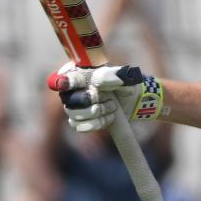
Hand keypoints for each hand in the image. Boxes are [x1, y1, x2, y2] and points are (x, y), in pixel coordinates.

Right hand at [50, 61, 164, 131]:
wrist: (134, 106)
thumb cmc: (125, 86)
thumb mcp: (123, 77)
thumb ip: (114, 76)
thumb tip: (106, 80)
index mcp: (78, 74)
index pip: (66, 78)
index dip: (67, 82)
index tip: (72, 83)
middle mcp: (71, 90)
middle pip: (69, 98)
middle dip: (90, 98)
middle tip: (107, 96)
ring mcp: (73, 108)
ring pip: (73, 113)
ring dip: (97, 110)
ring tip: (113, 106)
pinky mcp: (79, 123)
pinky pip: (80, 126)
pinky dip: (98, 122)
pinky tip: (110, 116)